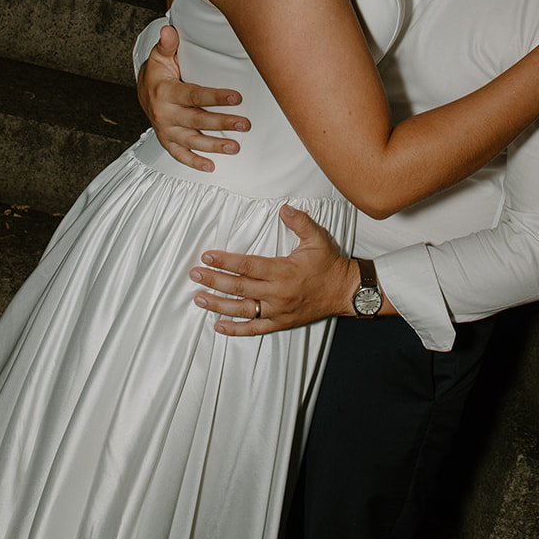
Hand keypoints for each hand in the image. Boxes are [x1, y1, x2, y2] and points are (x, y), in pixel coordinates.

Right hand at [137, 24, 249, 171]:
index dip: (215, 96)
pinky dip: (193, 162)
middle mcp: (163, 113)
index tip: (238, 97)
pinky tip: (211, 167)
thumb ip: (167, 44)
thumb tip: (168, 29)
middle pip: (196, 120)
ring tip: (236, 147)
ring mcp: (165, 129)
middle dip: (222, 123)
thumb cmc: (160, 70)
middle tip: (246, 124)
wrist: (143, 89)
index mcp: (164, 91)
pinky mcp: (166, 140)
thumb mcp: (161, 55)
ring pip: (191, 141)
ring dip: (214, 145)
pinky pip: (178, 154)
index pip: (193, 95)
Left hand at [189, 205, 357, 333]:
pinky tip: (218, 326)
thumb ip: (300, 222)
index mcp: (283, 271)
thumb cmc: (329, 264)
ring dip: (218, 305)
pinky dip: (236, 329)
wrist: (345, 292)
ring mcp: (278, 310)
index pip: (247, 266)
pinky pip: (255, 329)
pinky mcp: (281, 323)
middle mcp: (277, 293)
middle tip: (194, 275)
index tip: (207, 257)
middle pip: (239, 288)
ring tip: (198, 298)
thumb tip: (284, 208)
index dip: (225, 262)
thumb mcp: (317, 238)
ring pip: (242, 310)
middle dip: (214, 281)